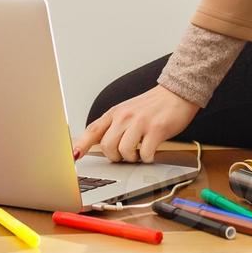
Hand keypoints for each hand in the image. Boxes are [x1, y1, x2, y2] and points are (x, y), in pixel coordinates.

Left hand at [73, 84, 199, 162]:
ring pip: (124, 152)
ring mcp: (140, 122)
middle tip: (125, 155)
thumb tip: (101, 145)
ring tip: (140, 152)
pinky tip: (151, 152)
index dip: (82, 144)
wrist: (176, 94)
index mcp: (115, 113)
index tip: (75, 156)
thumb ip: (114, 125)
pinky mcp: (156, 129)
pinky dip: (148, 158)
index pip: (93, 130)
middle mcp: (124, 116)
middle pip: (107, 146)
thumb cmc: (151, 106)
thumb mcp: (127, 111)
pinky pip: (145, 154)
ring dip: (132, 158)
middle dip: (115, 157)